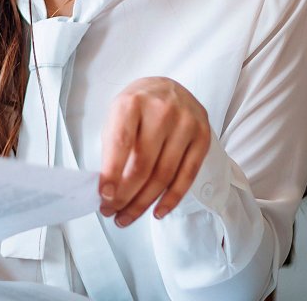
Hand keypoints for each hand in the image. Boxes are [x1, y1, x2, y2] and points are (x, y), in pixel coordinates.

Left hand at [99, 77, 211, 226]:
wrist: (166, 88)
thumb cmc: (136, 108)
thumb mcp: (117, 117)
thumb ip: (113, 150)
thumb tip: (107, 191)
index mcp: (132, 103)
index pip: (121, 143)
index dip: (111, 173)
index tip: (103, 196)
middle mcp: (161, 111)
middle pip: (143, 165)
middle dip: (125, 195)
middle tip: (111, 212)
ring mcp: (186, 124)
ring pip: (164, 175)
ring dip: (144, 203)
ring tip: (127, 217)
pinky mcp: (202, 137)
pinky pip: (187, 176)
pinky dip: (171, 199)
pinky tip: (157, 211)